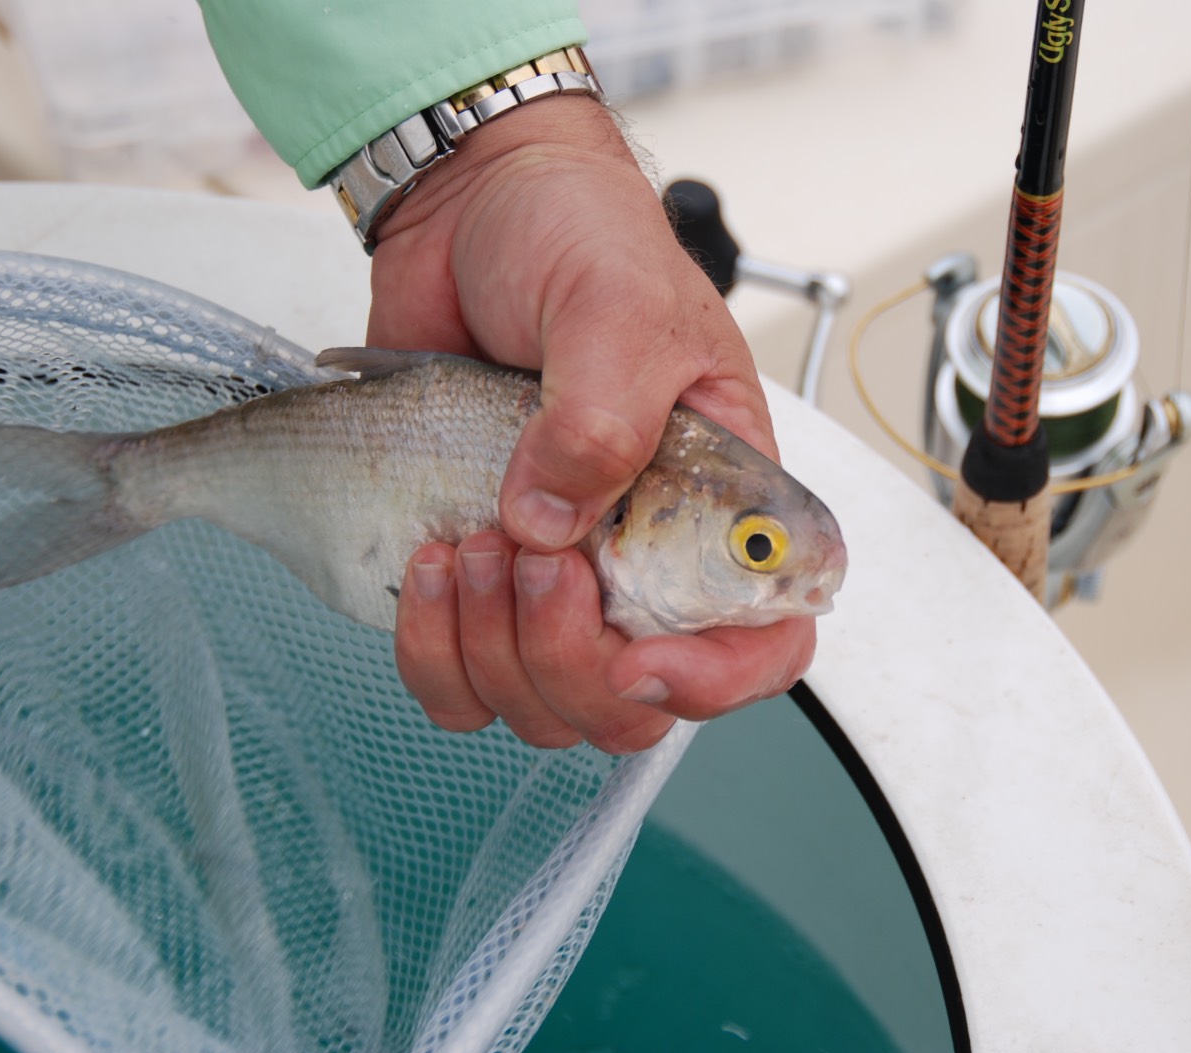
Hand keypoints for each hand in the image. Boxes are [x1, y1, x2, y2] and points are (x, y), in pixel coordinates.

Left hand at [367, 96, 815, 752]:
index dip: (714, 682)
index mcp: (721, 509)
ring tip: (470, 541)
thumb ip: (603, 421)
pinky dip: (431, 649)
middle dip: (570, 661)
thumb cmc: (581, 238)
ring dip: (493, 652)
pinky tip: (428, 563)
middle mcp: (642, 560)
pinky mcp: (470, 572)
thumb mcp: (619, 313)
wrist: (472, 207)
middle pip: (630, 706)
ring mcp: (554, 572)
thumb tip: (549, 529)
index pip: (762, 645)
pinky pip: (453, 677)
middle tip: (530, 558)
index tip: (640, 659)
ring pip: (537, 707)